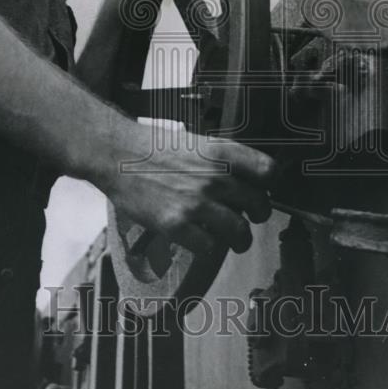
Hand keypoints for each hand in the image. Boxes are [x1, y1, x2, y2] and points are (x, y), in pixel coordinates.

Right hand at [98, 121, 274, 255]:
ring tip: (236, 239)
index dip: (270, 185)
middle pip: (258, 205)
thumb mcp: (197, 141)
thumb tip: (247, 178)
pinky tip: (203, 239)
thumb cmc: (153, 146)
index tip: (266, 191)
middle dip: (258, 215)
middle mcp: (214, 177)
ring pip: (239, 232)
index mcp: (221, 152)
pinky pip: (209, 246)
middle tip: (251, 218)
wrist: (117, 153)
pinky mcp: (177, 224)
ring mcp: (196, 202)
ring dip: (240, 239)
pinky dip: (208, 246)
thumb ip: (223, 159)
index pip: (268, 171)